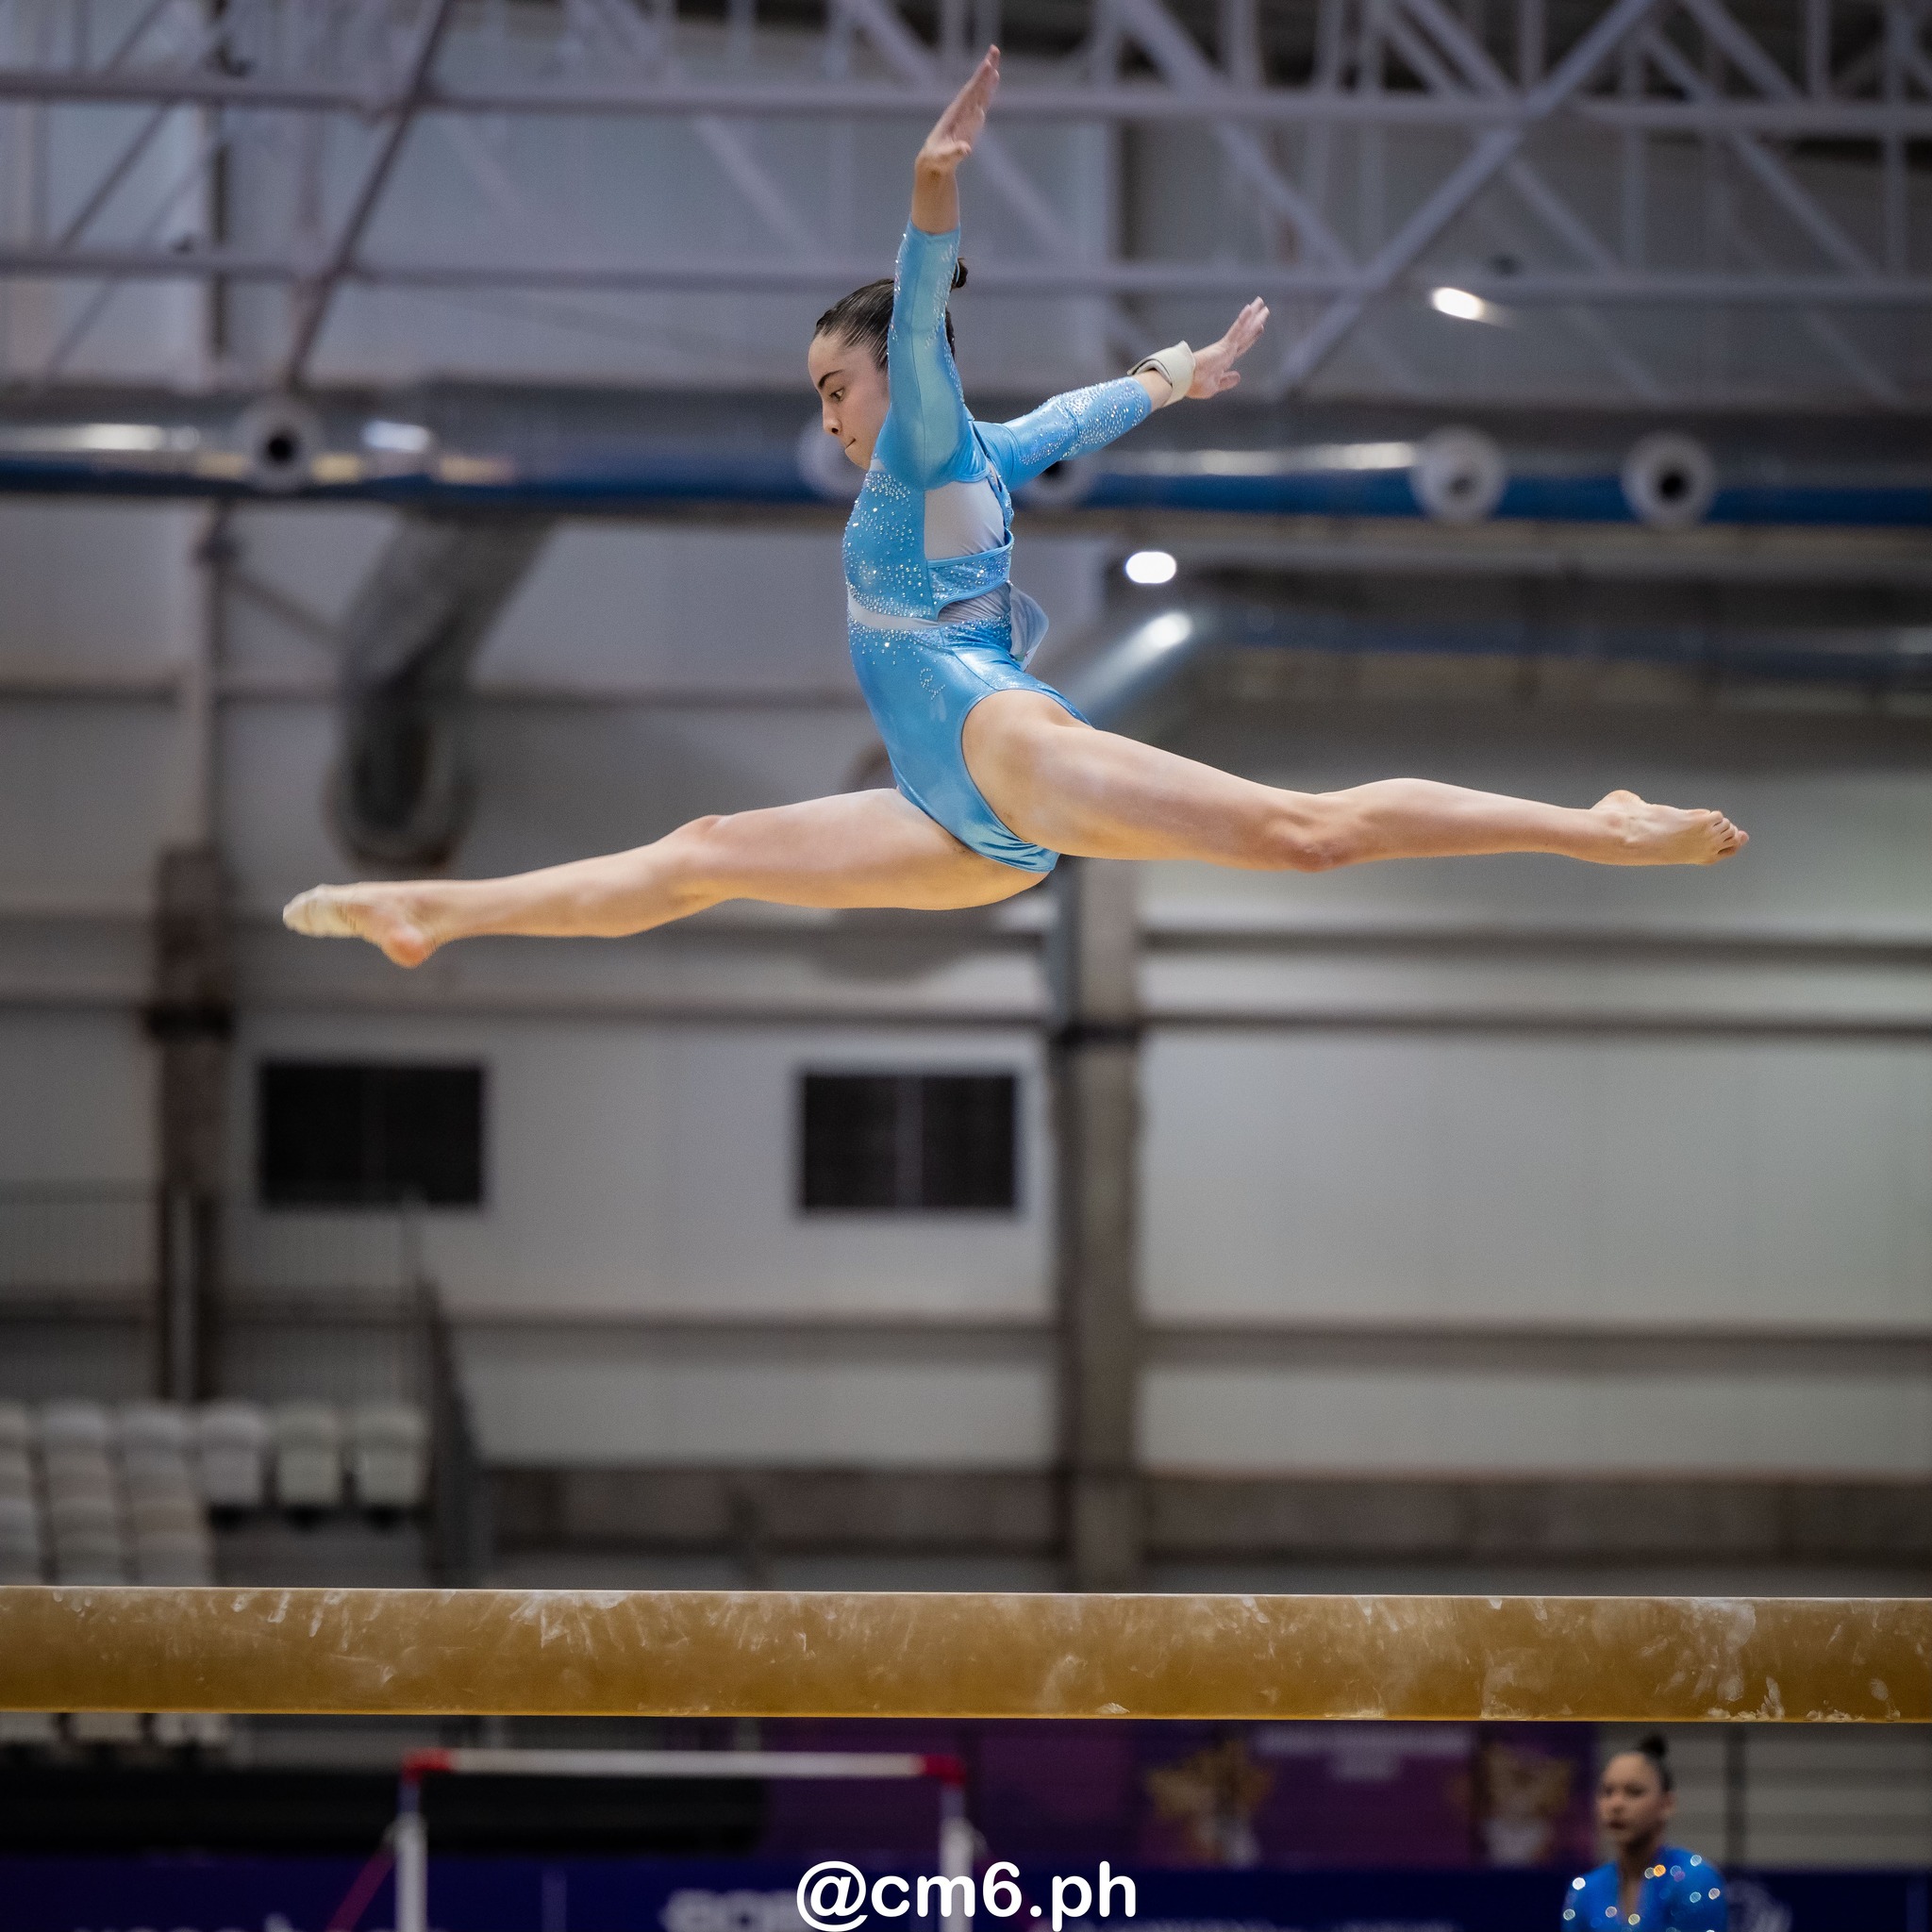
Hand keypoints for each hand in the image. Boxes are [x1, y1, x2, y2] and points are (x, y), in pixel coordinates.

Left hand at [917, 46, 999, 178]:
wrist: (933, 162)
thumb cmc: (936, 161)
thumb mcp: (944, 159)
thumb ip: (954, 153)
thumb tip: (966, 149)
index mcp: (954, 115)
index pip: (969, 94)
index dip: (979, 81)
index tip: (988, 64)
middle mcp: (961, 111)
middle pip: (975, 87)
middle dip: (985, 70)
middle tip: (994, 49)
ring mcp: (966, 114)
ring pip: (979, 92)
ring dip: (988, 77)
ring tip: (995, 60)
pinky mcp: (971, 120)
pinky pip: (982, 100)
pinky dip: (989, 89)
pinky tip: (995, 78)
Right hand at [1188, 298, 1269, 396]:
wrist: (1184, 380)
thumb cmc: (1194, 384)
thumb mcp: (1215, 386)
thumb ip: (1227, 381)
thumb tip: (1238, 377)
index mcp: (1224, 361)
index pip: (1241, 346)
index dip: (1251, 337)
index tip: (1259, 328)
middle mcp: (1227, 351)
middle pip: (1246, 334)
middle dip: (1256, 321)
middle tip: (1264, 308)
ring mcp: (1226, 347)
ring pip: (1244, 330)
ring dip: (1254, 317)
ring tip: (1261, 303)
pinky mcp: (1223, 345)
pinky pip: (1236, 330)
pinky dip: (1243, 320)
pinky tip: (1250, 309)